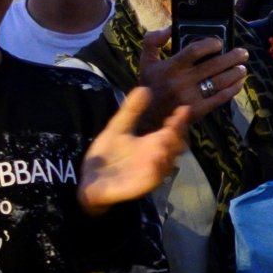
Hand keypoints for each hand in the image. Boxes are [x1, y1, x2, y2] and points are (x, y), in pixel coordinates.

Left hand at [78, 88, 189, 215]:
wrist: (90, 181)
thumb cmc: (107, 156)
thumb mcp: (117, 129)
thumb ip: (131, 111)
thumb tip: (144, 88)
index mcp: (153, 142)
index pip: (173, 129)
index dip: (180, 120)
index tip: (182, 109)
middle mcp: (157, 156)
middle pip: (176, 144)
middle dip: (178, 135)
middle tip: (174, 124)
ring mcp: (152, 171)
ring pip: (169, 160)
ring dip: (169, 150)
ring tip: (167, 137)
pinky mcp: (144, 184)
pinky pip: (155, 176)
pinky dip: (158, 168)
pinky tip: (156, 157)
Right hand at [138, 29, 247, 125]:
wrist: (148, 118)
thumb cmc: (150, 86)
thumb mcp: (146, 62)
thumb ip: (152, 42)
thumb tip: (169, 28)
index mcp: (170, 67)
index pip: (194, 50)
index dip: (210, 44)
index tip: (219, 43)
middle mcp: (180, 82)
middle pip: (214, 65)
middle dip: (233, 57)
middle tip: (243, 53)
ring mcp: (190, 97)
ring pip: (220, 82)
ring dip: (236, 73)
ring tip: (242, 68)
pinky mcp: (197, 111)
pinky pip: (220, 98)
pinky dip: (233, 89)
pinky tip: (239, 83)